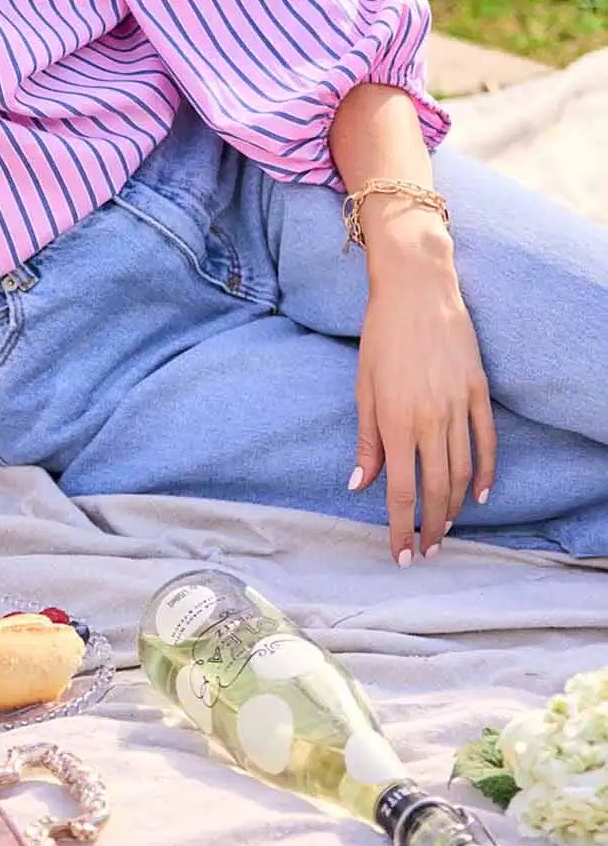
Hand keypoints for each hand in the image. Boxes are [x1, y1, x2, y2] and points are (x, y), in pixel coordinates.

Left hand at [351, 256, 496, 565]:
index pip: (402, 492)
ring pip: (461, 472)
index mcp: (395, 421)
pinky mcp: (478, 392)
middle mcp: (429, 420)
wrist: (416, 291)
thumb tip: (360, 485)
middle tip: (427, 551)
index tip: (401, 555)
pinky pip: (486, 442)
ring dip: (455, 507)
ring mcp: (458, 406)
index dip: (402, 528)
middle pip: (436, 490)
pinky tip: (480, 495)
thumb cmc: (381, 337)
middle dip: (431, 528)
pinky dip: (485, 472)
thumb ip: (366, 440)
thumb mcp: (363, 387)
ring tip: (447, 529)